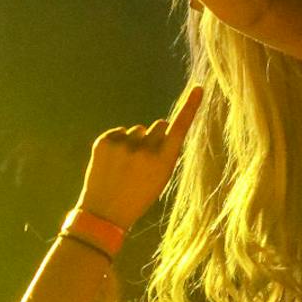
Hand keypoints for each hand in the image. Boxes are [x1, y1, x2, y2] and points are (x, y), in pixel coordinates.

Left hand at [78, 86, 203, 230]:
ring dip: (134, 142)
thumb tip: (162, 127)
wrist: (104, 213)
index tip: (197, 88)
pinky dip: (118, 142)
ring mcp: (123, 144)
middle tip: (144, 159)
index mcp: (163, 161)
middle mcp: (145, 150)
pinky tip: (113, 161)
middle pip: (158, 125)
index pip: (180, 127)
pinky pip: (119, 131)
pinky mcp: (105, 141)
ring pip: (138, 130)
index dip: (190, 107)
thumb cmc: (138, 196)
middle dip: (155, 136)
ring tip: (125, 165)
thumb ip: (165, 152)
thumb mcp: (161, 178)